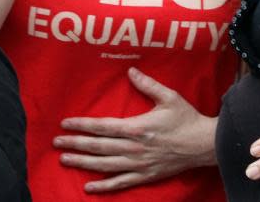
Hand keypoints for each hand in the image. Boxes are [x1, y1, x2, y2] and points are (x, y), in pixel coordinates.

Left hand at [53, 67, 216, 193]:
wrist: (203, 144)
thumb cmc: (186, 119)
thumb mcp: (169, 97)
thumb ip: (148, 85)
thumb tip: (131, 71)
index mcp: (137, 127)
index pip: (102, 127)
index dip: (82, 125)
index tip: (65, 123)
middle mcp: (133, 147)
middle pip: (98, 146)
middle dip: (75, 143)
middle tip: (56, 142)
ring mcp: (138, 164)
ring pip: (104, 165)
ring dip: (82, 163)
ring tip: (65, 159)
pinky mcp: (145, 175)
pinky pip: (120, 183)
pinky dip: (104, 187)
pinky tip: (89, 187)